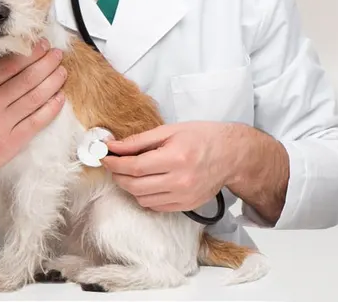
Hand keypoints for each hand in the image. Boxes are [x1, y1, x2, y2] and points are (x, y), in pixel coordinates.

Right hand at [0, 38, 67, 182]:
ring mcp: (2, 124)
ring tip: (62, 71)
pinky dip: (50, 109)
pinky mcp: (11, 142)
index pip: (9, 65)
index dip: (30, 53)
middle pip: (26, 79)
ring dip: (52, 83)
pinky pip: (36, 122)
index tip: (41, 45)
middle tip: (57, 54)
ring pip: (34, 98)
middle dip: (46, 63)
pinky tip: (59, 98)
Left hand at [102, 122, 247, 211]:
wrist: (232, 155)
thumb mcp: (170, 131)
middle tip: (113, 165)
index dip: (114, 163)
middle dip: (118, 175)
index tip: (104, 156)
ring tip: (129, 173)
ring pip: (142, 199)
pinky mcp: (187, 206)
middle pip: (135, 185)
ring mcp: (184, 196)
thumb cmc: (202, 137)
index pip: (134, 166)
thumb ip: (139, 141)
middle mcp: (180, 180)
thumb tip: (113, 146)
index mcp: (176, 158)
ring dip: (130, 187)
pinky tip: (145, 183)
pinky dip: (144, 196)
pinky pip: (155, 206)